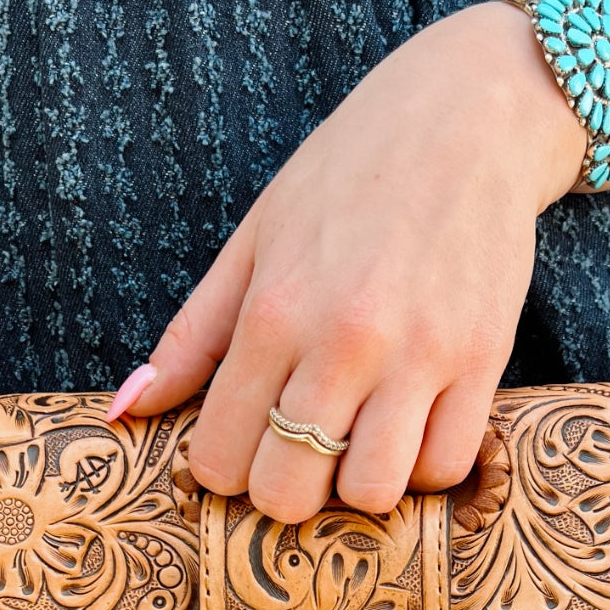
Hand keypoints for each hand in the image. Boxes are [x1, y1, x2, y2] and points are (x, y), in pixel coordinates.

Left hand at [109, 0, 585, 522]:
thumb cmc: (348, 175)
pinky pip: (445, 465)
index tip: (243, 446)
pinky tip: (411, 426)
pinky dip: (423, 465)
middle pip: (289, 490)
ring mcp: (419, 354)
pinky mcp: (483, 358)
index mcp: (273, 311)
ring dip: (357, 485)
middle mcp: (343, 340)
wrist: (467, 117)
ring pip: (372, 492)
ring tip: (359, 442)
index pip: (220, 455)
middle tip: (298, 454)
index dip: (223, 468)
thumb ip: (193, 335)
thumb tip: (127, 410)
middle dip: (284, 489)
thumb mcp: (254, 239)